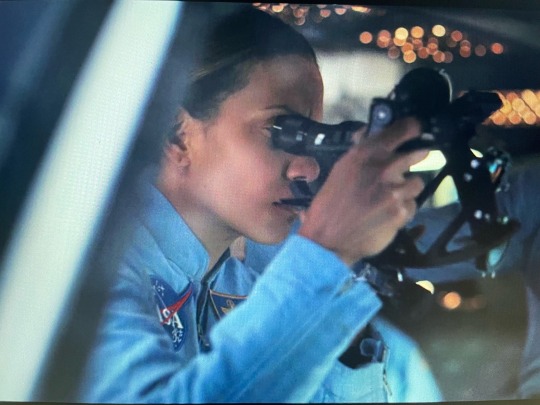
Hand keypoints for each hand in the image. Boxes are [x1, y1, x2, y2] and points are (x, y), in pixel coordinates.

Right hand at [298, 117, 427, 265]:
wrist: (327, 240)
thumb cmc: (329, 205)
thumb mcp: (340, 171)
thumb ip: (360, 153)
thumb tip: (369, 133)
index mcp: (365, 153)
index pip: (402, 129)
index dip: (413, 128)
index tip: (416, 130)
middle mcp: (383, 167)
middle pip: (418, 153)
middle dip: (415, 159)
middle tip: (405, 169)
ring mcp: (395, 190)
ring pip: (416, 182)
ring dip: (407, 190)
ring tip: (390, 199)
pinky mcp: (402, 211)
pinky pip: (412, 205)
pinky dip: (403, 210)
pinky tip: (388, 216)